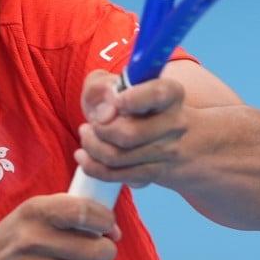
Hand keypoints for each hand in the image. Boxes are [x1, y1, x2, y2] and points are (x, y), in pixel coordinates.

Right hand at [0, 194, 118, 259]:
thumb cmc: (23, 233)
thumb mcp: (37, 211)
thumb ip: (74, 211)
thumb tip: (114, 232)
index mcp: (34, 211)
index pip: (83, 212)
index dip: (105, 219)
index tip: (109, 226)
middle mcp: (31, 239)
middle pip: (94, 250)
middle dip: (107, 250)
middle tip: (102, 249)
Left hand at [74, 69, 187, 187]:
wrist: (169, 134)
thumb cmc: (134, 102)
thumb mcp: (114, 84)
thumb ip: (101, 86)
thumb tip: (103, 113)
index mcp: (170, 93)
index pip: (157, 94)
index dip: (133, 99)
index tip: (116, 101)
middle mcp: (175, 123)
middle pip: (128, 134)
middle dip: (100, 129)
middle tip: (92, 123)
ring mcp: (168, 151)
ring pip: (118, 157)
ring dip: (92, 147)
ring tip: (86, 135)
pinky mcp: (156, 174)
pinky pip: (118, 175)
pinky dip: (94, 167)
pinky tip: (84, 156)